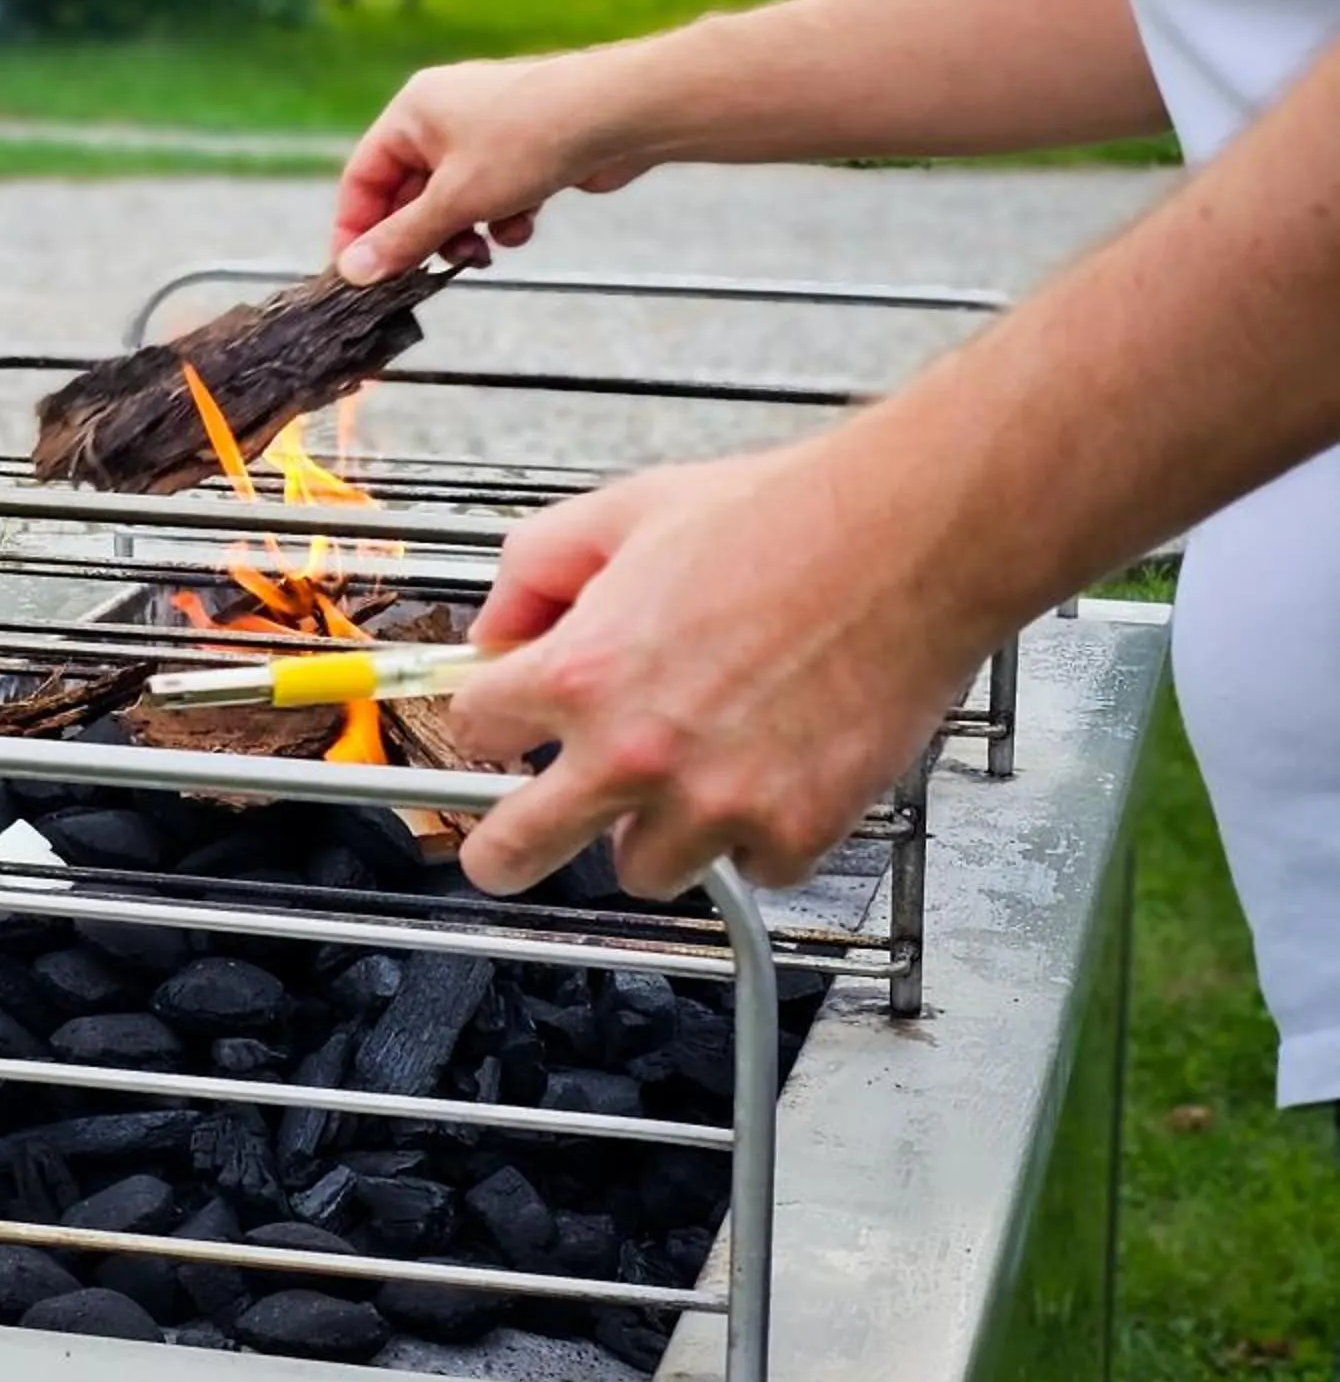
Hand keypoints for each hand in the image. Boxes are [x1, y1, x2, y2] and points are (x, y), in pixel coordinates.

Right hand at [333, 52, 657, 282]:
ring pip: (454, 200)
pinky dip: (502, 217)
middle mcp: (443, 116)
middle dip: (423, 236)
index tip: (360, 276)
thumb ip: (403, 239)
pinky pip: (493, 194)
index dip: (357, 229)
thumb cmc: (529, 140)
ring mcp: (486, 132)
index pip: (362, 177)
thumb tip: (352, 271)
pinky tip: (523, 224)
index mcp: (412, 112)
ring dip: (464, 233)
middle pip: (409, 192)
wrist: (619, 115)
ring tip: (481, 252)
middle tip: (428, 273)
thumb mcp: (456, 200)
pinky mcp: (523, 150)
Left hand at [445, 444, 985, 898]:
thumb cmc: (780, 516)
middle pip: (517, 850)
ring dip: (653, 834)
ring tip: (687, 775)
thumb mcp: (624, 510)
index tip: (503, 725)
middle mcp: (635, 750)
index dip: (490, 718)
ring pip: (642, 872)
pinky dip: (757, 837)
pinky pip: (751, 869)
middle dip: (500, 853)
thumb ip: (537, 566)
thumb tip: (496, 628)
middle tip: (502, 854)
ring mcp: (716, 802)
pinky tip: (772, 773)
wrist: (906, 539)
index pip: (476, 728)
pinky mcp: (798, 831)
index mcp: (580, 670)